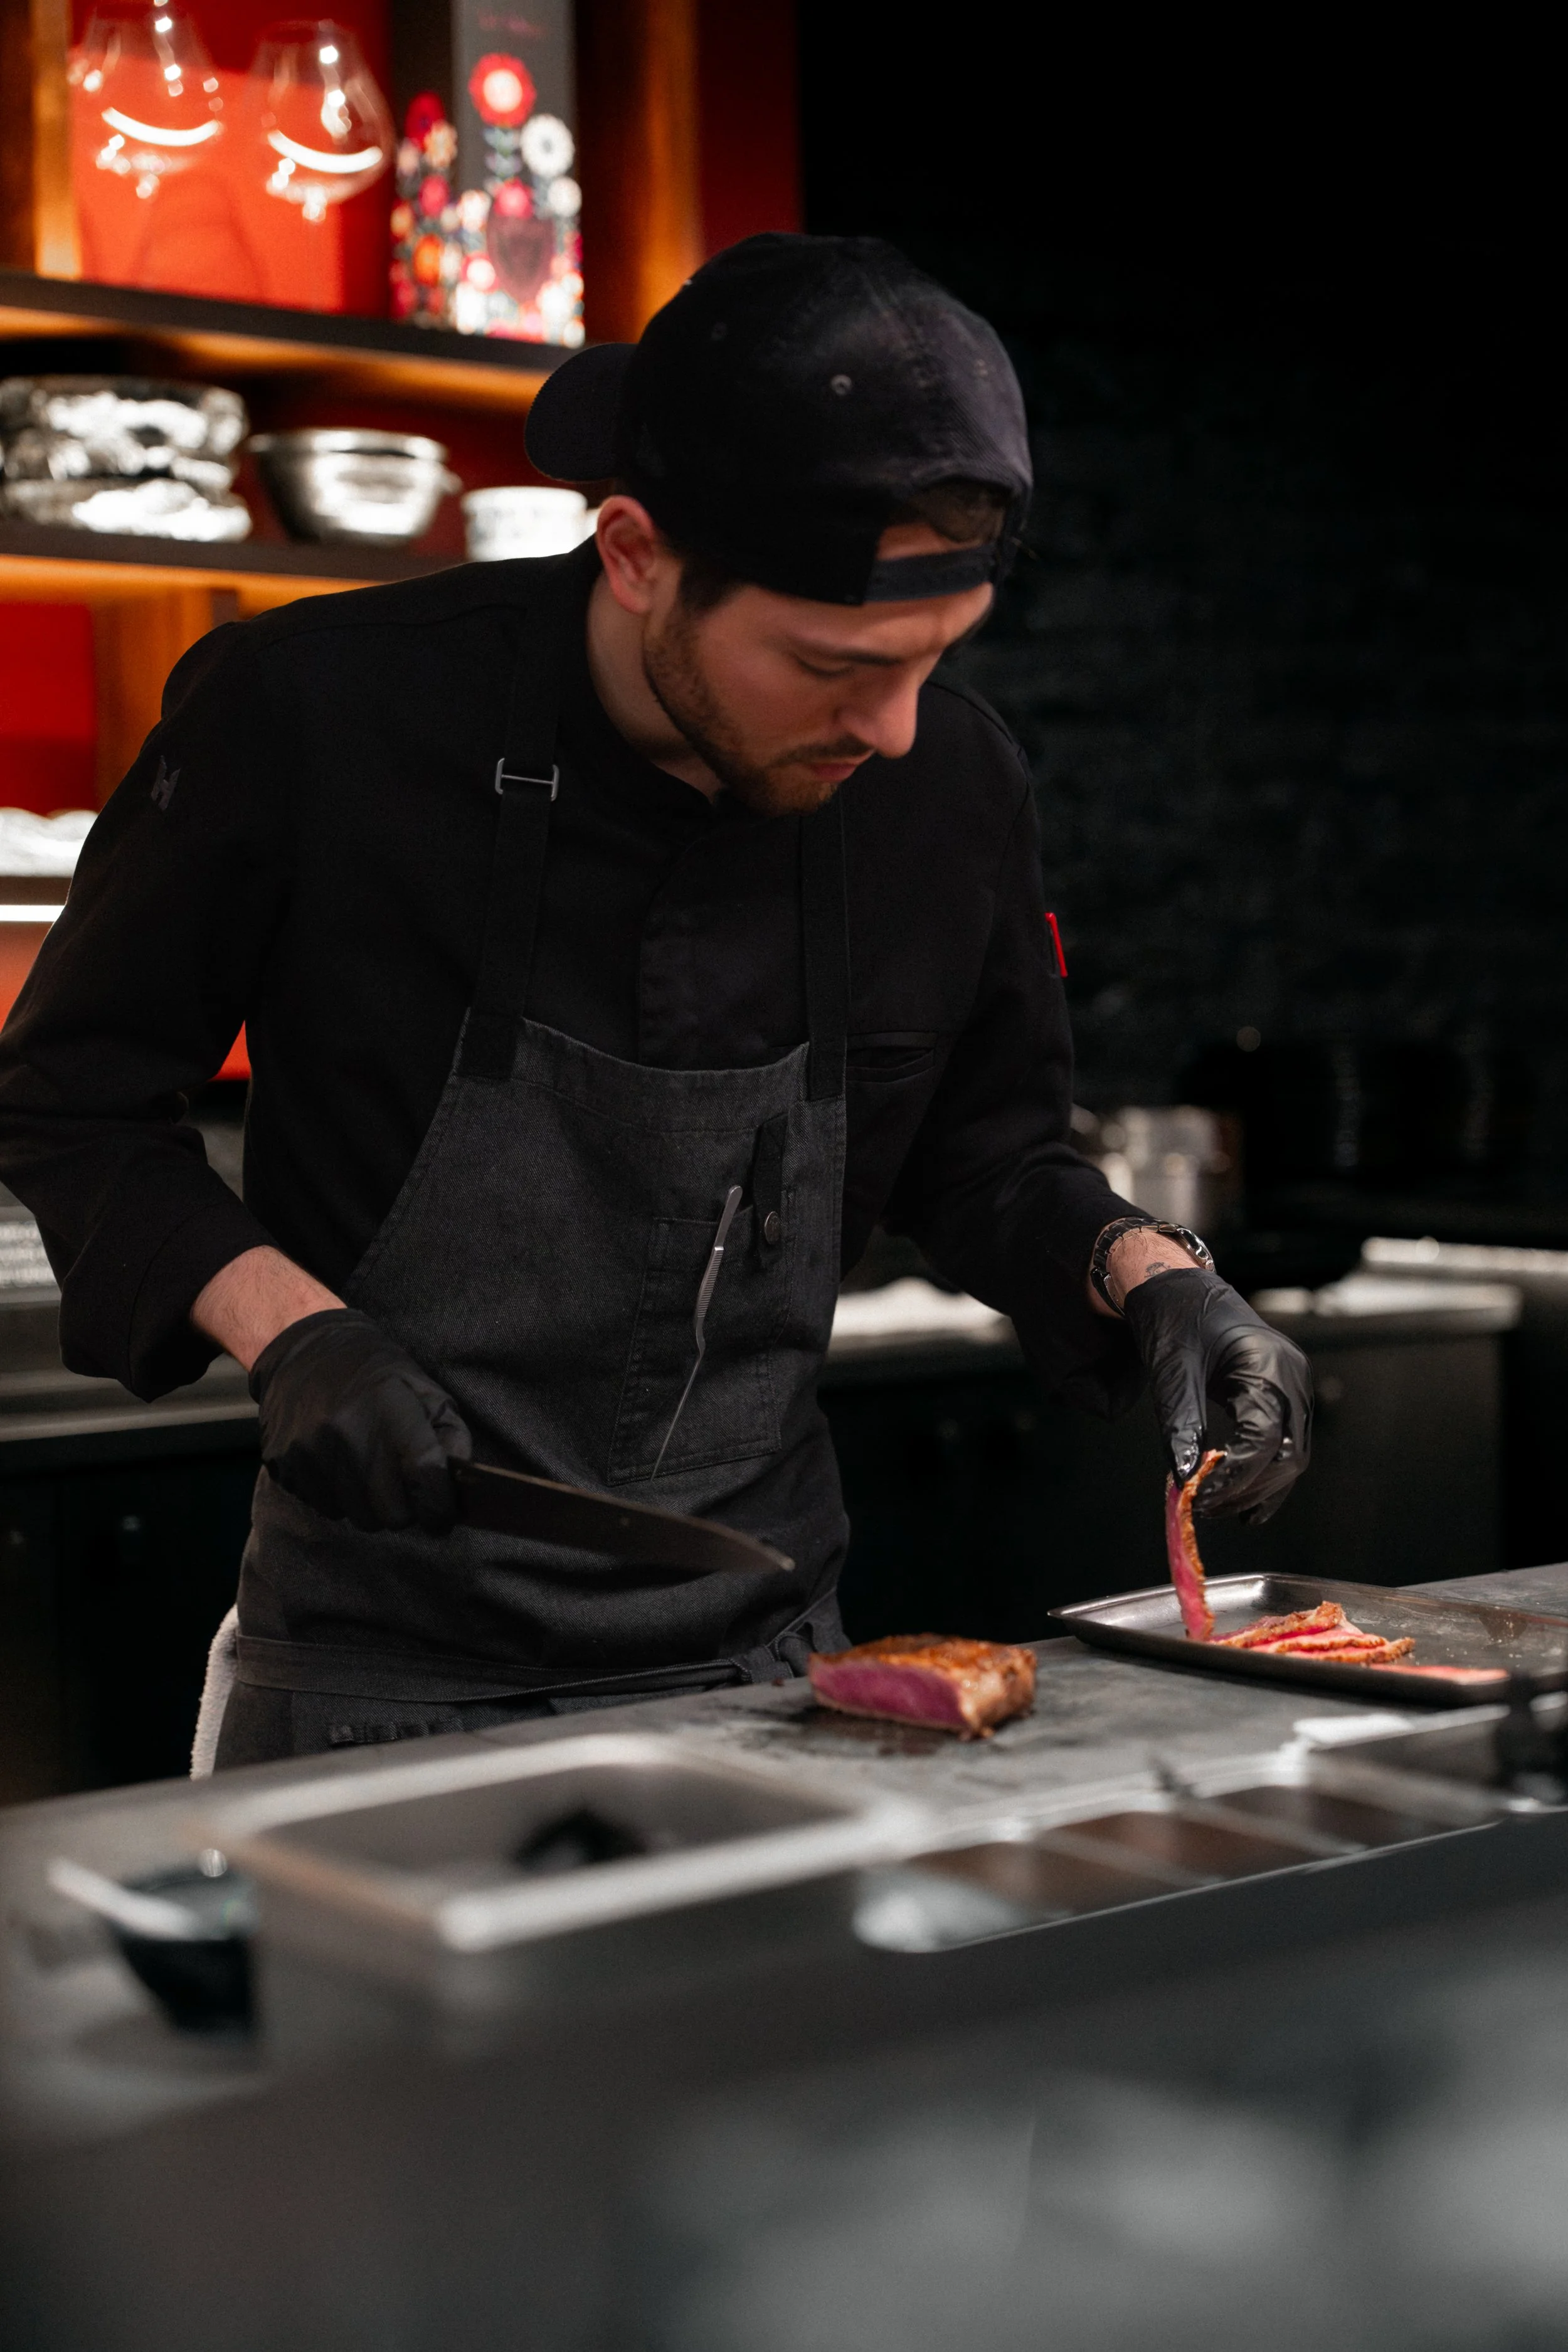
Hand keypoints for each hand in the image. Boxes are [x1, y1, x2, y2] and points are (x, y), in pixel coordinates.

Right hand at [249, 1309, 471, 1532]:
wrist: (307, 1352)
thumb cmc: (375, 1375)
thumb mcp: (424, 1390)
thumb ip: (450, 1436)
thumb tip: (460, 1486)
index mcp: (391, 1409)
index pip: (425, 1476)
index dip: (441, 1507)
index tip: (443, 1517)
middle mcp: (348, 1433)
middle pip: (394, 1514)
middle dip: (406, 1508)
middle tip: (403, 1487)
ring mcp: (313, 1453)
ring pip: (361, 1519)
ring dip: (373, 1506)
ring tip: (370, 1471)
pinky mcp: (287, 1466)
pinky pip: (329, 1510)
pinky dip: (342, 1499)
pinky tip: (342, 1468)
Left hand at [1120, 1268, 1311, 1524]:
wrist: (1179, 1287)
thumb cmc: (1175, 1319)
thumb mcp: (1171, 1368)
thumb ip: (1180, 1421)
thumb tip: (1184, 1476)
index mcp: (1270, 1364)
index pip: (1265, 1438)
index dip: (1235, 1476)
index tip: (1199, 1497)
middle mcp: (1293, 1377)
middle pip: (1287, 1454)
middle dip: (1247, 1488)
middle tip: (1203, 1508)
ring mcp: (1294, 1387)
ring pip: (1290, 1456)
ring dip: (1255, 1488)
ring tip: (1214, 1508)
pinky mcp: (1283, 1397)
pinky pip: (1283, 1445)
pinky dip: (1264, 1476)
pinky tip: (1242, 1504)